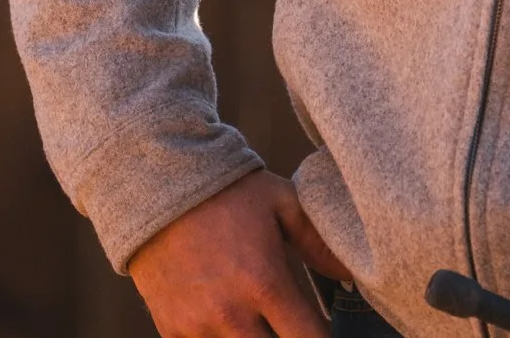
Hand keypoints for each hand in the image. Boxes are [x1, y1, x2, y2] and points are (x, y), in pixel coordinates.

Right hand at [128, 170, 349, 337]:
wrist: (157, 187)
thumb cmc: (228, 193)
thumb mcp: (281, 203)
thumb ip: (318, 243)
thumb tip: (353, 277)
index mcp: (265, 283)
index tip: (320, 331)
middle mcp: (231, 314)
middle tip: (289, 326)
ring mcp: (197, 326)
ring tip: (260, 322)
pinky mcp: (171, 331)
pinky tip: (229, 324)